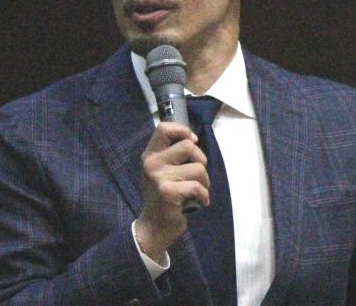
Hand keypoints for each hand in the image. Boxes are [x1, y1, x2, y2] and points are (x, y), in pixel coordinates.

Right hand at [135, 122, 208, 261]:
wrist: (153, 227)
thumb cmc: (163, 196)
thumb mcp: (161, 171)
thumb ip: (172, 154)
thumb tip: (193, 139)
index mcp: (150, 154)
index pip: (164, 128)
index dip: (183, 131)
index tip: (192, 142)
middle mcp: (151, 162)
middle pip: (188, 145)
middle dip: (201, 160)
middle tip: (197, 176)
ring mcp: (158, 177)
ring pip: (199, 168)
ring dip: (205, 182)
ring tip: (197, 192)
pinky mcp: (167, 192)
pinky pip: (198, 186)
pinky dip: (204, 196)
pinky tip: (198, 203)